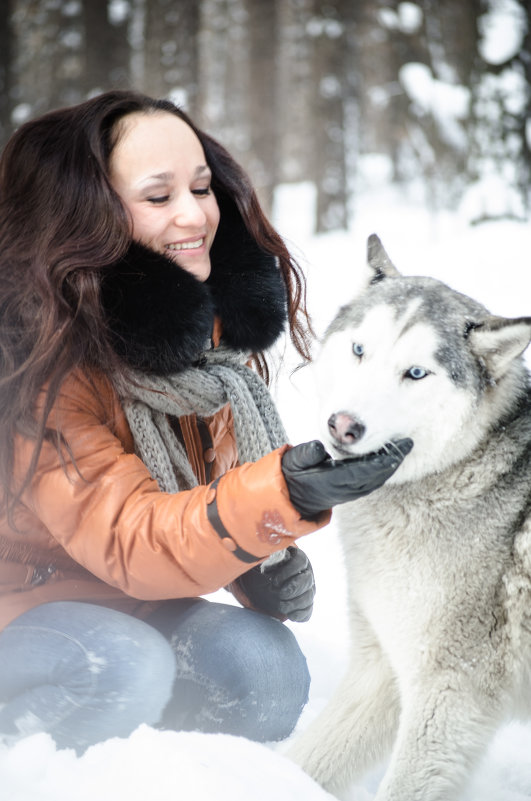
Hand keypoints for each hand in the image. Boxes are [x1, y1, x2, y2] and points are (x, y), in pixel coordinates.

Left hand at [235, 546, 314, 621]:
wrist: (261, 585)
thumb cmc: (264, 569)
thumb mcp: (265, 561)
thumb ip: (272, 558)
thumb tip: (283, 557)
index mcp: (298, 557)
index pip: (301, 561)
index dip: (289, 570)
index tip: (275, 579)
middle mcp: (306, 573)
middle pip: (307, 580)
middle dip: (292, 588)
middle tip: (278, 592)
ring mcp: (308, 590)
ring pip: (308, 597)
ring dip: (294, 603)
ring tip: (280, 604)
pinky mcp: (305, 605)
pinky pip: (307, 612)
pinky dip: (299, 614)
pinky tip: (289, 613)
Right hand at [282, 438, 412, 518]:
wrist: (289, 498)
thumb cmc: (293, 474)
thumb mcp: (293, 460)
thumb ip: (305, 453)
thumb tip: (319, 446)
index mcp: (332, 480)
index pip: (363, 470)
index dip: (381, 460)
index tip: (396, 448)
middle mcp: (344, 489)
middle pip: (376, 476)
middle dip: (393, 461)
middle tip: (407, 443)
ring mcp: (349, 493)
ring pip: (376, 481)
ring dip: (391, 466)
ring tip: (402, 448)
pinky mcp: (351, 492)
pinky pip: (372, 483)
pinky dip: (383, 471)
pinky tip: (389, 460)